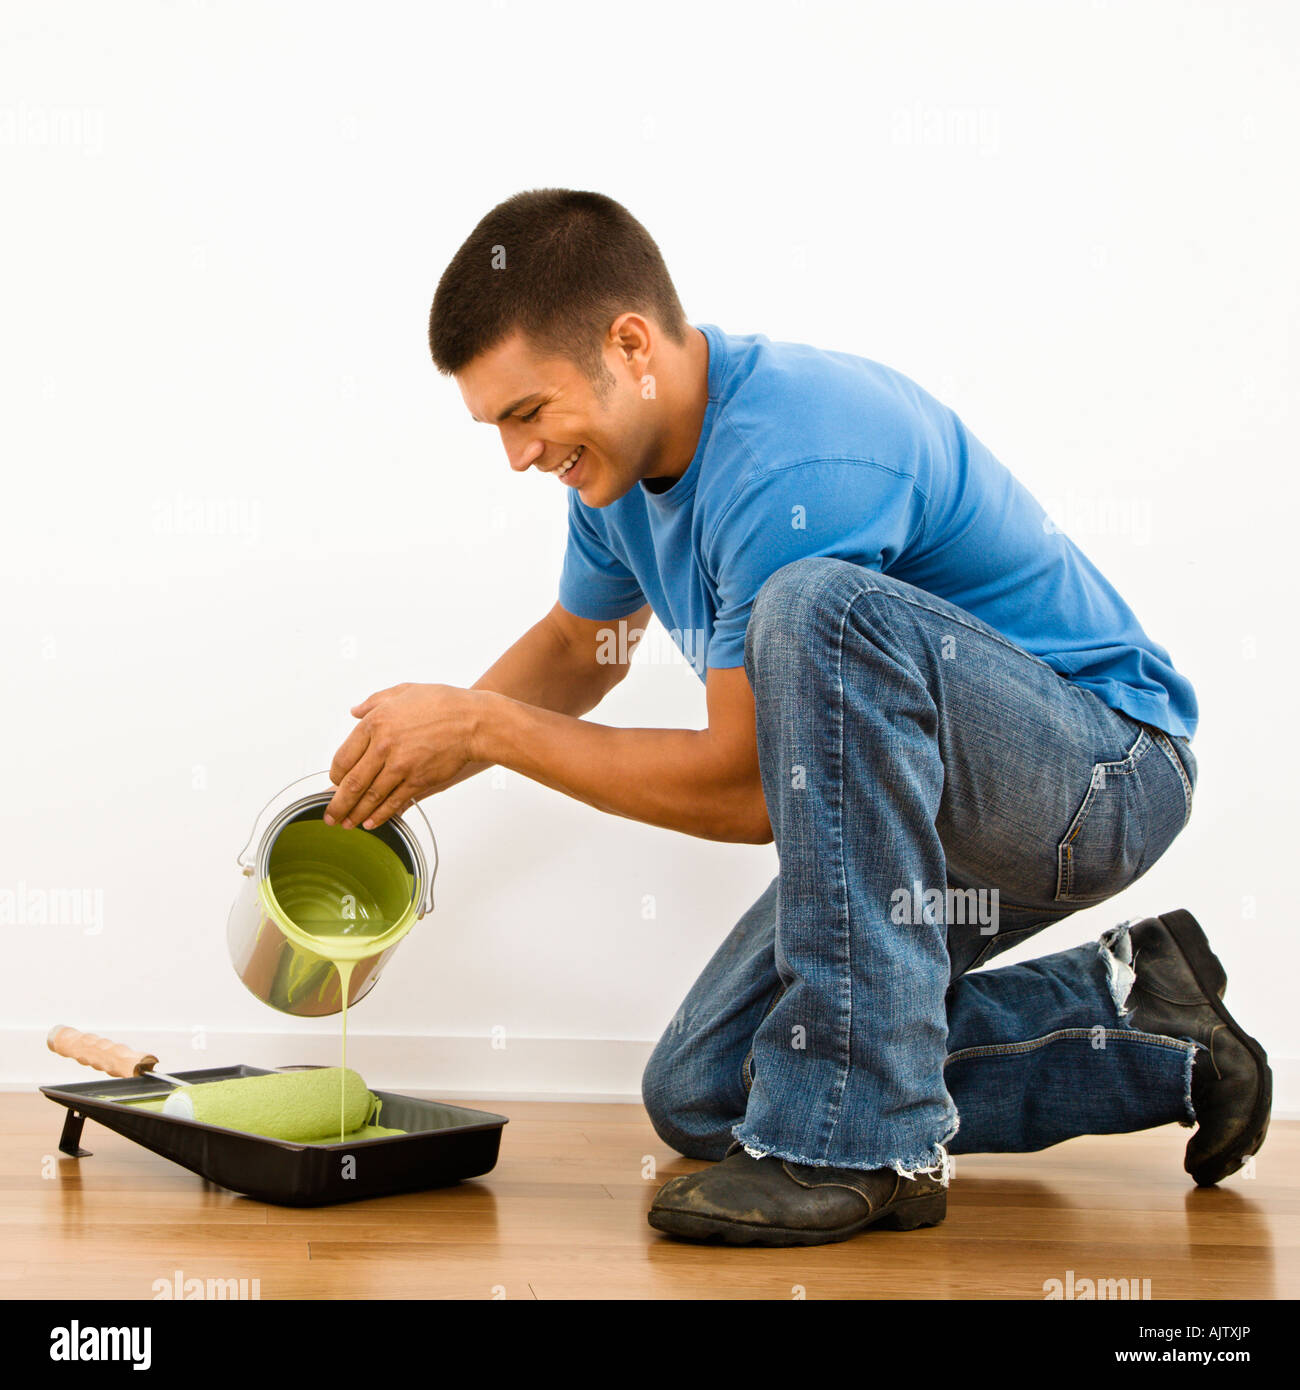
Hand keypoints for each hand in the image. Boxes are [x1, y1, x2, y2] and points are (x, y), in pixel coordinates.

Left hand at [325, 682, 481, 829]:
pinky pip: (393, 802)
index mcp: (375, 723)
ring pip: (370, 797)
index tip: (335, 784)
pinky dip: (380, 815)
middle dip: (337, 804)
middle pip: (352, 783)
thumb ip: (374, 702)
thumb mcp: (403, 691)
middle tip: (329, 816)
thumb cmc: (442, 703)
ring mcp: (400, 766)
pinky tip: (371, 822)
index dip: (335, 776)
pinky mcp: (418, 780)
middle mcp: (383, 746)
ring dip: (355, 814)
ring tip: (346, 824)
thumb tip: (355, 711)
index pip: (343, 757)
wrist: (474, 721)